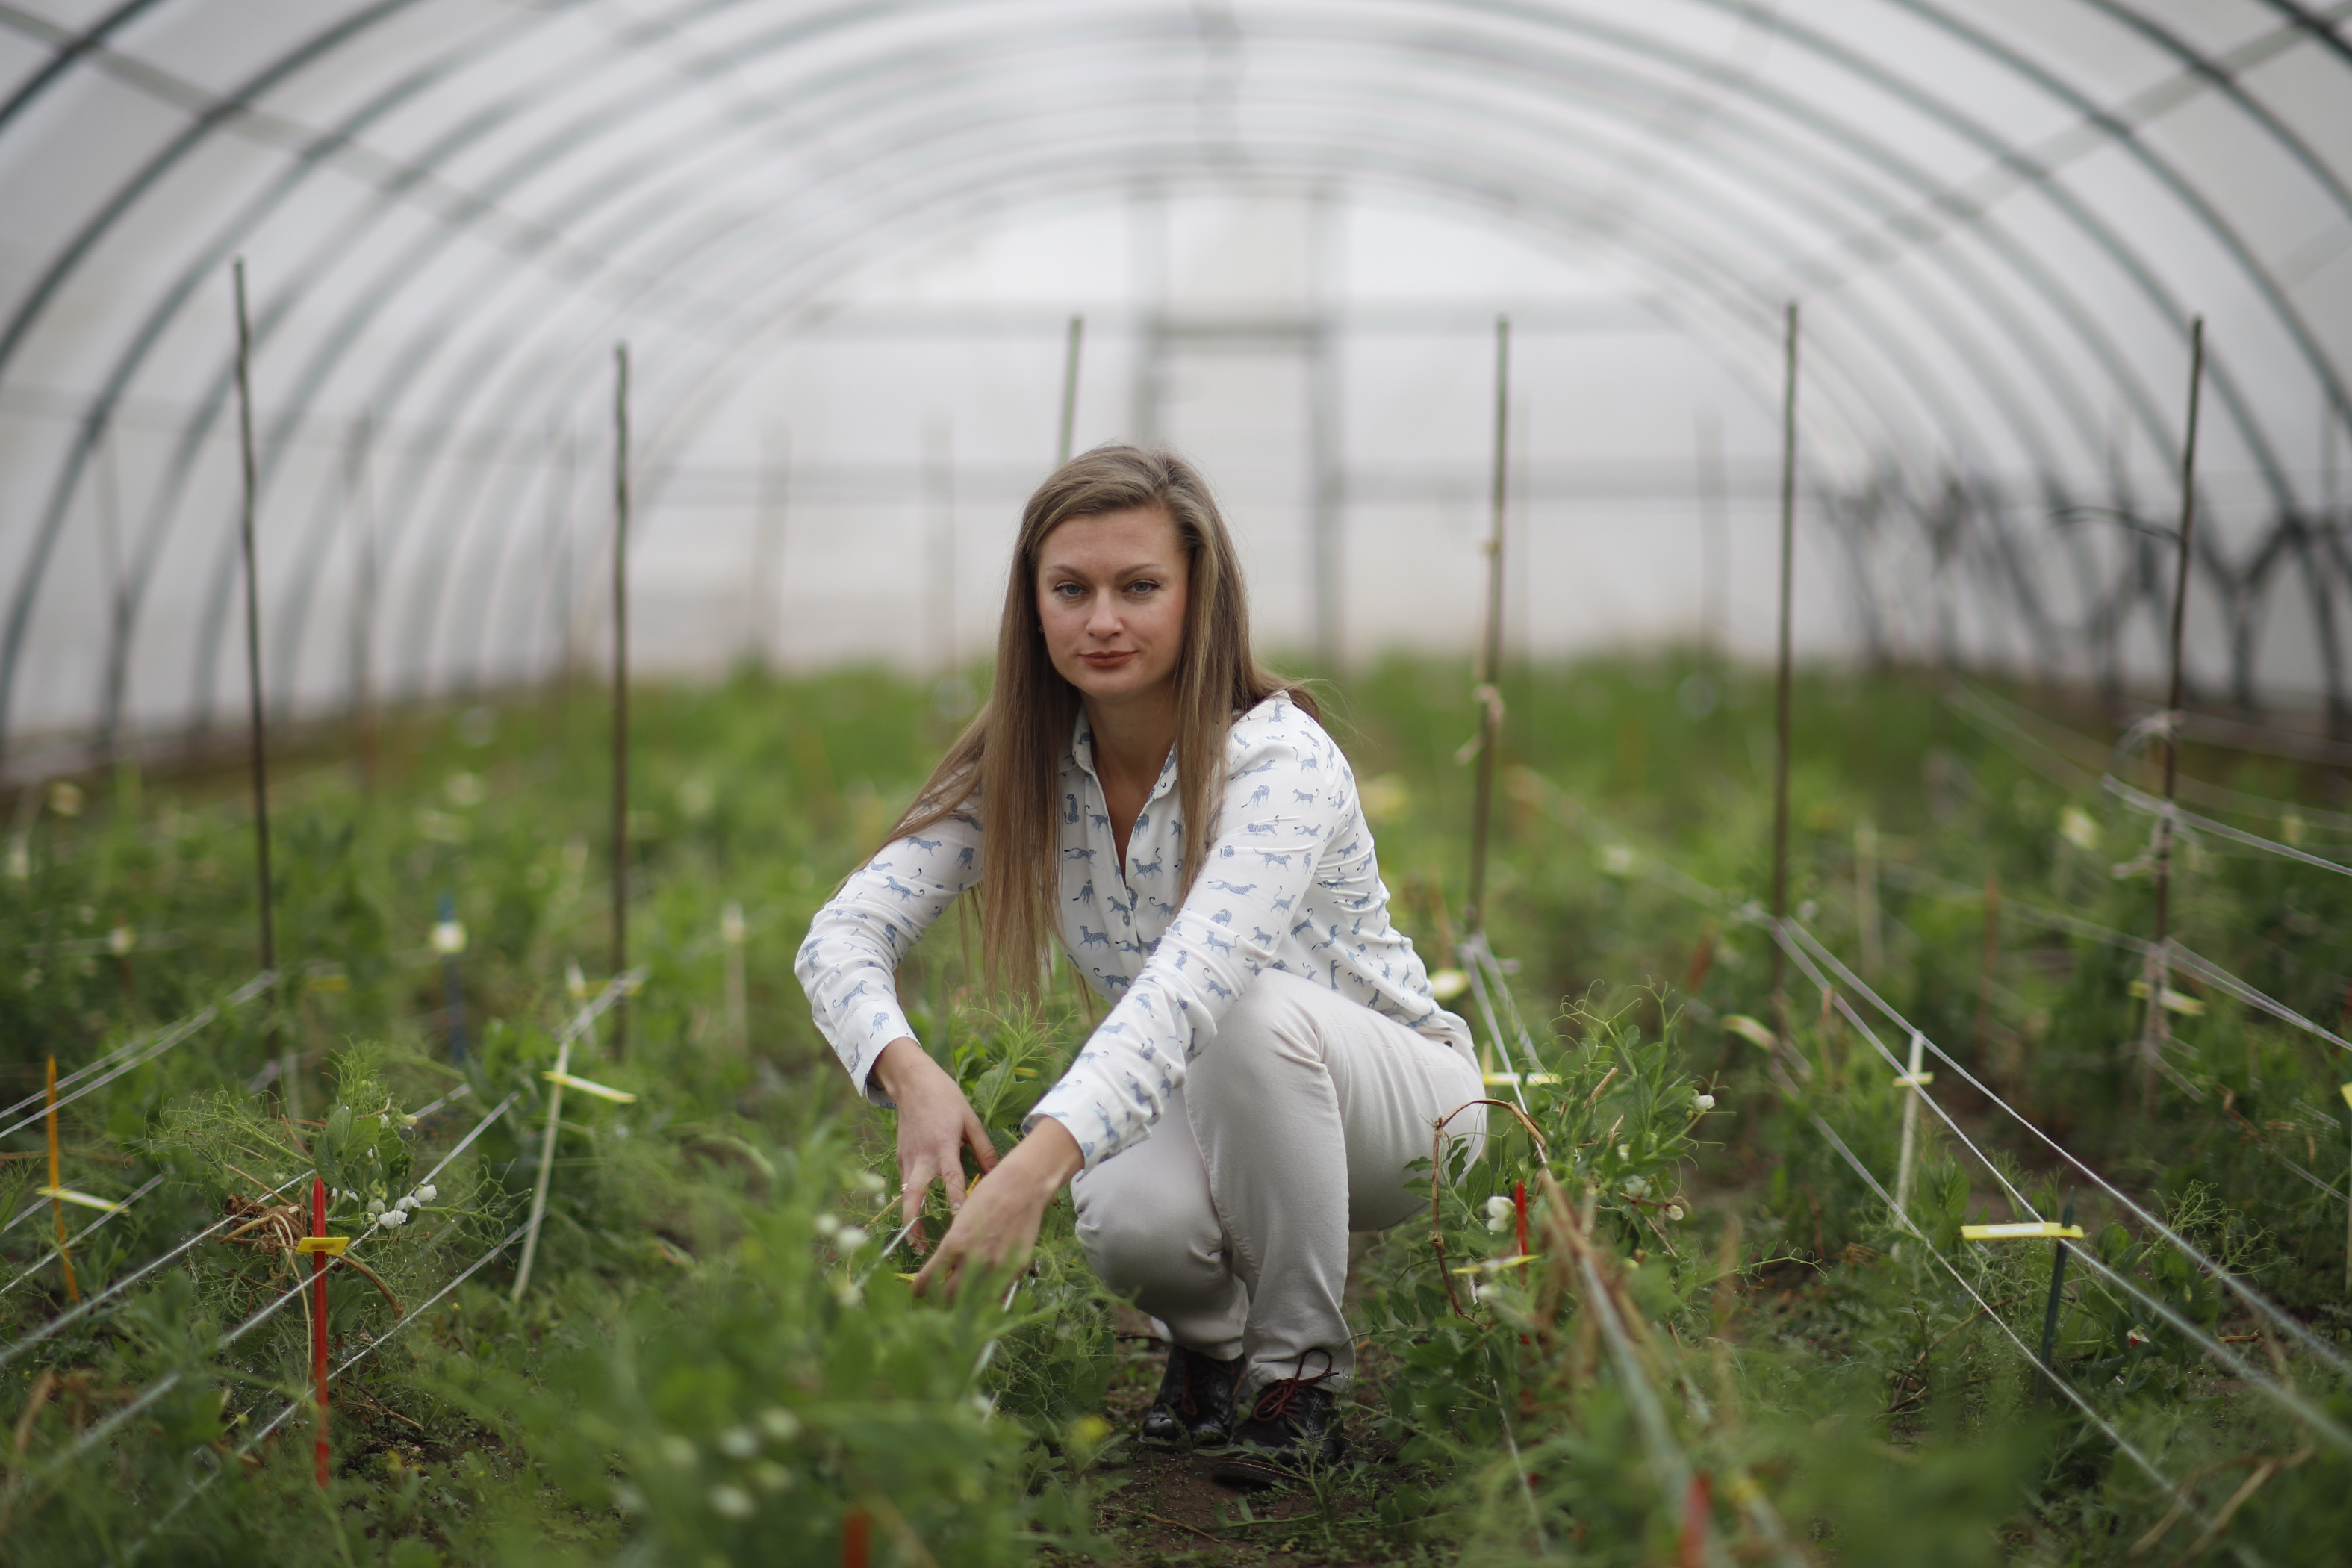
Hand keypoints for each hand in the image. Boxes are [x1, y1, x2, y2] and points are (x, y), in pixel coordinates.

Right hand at [871, 1037, 996, 1251]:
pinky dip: (910, 1201)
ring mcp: (907, 1158)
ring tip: (917, 1243)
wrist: (913, 1082)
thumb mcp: (970, 1120)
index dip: (957, 1203)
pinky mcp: (900, 1158)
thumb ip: (984, 1149)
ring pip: (905, 1194)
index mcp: (944, 1146)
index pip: (951, 1180)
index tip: (963, 1225)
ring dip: (910, 1218)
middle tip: (921, 1249)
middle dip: (915, 1223)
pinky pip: (905, 1183)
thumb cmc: (946, 1099)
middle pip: (914, 1195)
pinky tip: (918, 1216)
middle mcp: (922, 1156)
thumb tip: (999, 1175)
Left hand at [911, 1117, 1081, 1301]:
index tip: (917, 1292)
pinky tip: (984, 1297)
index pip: (928, 1279)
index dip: (920, 1289)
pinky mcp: (1015, 1268)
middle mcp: (973, 1260)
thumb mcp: (962, 1221)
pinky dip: (989, 1298)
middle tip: (938, 1299)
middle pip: (949, 1296)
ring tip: (959, 1302)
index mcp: (954, 1245)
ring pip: (974, 1300)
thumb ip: (953, 1247)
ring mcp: (996, 1267)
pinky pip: (998, 1294)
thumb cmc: (989, 1195)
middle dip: (940, 1300)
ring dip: (964, 1303)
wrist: (1023, 1187)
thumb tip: (943, 1269)